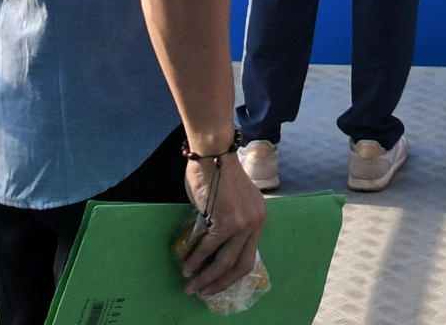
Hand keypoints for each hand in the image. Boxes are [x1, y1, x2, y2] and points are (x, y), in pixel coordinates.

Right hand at [181, 146, 267, 296]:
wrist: (212, 152)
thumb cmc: (215, 173)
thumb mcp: (227, 203)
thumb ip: (224, 223)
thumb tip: (208, 247)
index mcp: (259, 217)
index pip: (249, 254)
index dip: (231, 273)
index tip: (217, 283)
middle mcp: (256, 222)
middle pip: (241, 264)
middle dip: (221, 283)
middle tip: (204, 293)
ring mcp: (243, 223)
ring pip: (225, 261)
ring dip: (206, 277)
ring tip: (191, 286)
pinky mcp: (227, 221)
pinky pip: (209, 247)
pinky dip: (196, 260)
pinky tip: (187, 268)